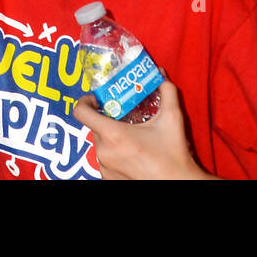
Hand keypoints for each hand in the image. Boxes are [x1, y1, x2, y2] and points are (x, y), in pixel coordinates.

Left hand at [72, 82, 209, 179]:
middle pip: (95, 126)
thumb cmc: (173, 155)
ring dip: (112, 135)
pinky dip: (115, 151)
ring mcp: (104, 167)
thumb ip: (166, 91)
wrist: (176, 183)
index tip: (98, 99)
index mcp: (114, 135)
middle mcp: (104, 152)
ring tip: (131, 134)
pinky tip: (133, 151)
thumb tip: (161, 73)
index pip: (81, 112)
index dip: (86, 100)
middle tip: (124, 113)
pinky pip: (105, 157)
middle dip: (108, 117)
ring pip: (101, 142)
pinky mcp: (108, 178)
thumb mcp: (172, 118)